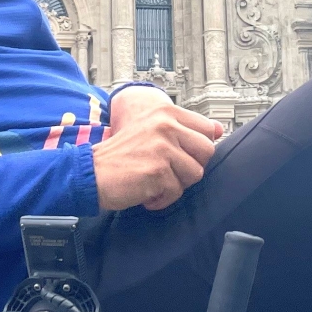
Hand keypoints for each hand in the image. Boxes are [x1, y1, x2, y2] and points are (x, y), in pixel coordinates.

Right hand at [93, 89, 223, 211]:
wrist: (91, 173)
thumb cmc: (123, 155)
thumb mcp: (152, 131)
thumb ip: (184, 129)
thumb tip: (220, 130)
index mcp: (166, 112)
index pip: (208, 129)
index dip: (199, 148)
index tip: (182, 155)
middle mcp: (166, 124)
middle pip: (207, 151)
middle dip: (190, 167)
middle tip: (168, 171)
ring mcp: (163, 146)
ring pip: (195, 174)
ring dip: (176, 184)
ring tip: (154, 181)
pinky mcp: (158, 170)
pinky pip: (176, 192)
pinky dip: (162, 199)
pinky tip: (145, 192)